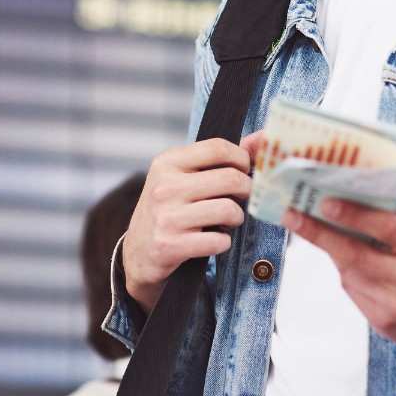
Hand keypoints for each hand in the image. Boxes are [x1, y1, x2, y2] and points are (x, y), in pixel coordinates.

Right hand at [121, 133, 259, 311]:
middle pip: (230, 178)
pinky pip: (218, 240)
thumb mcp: (178, 177)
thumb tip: (257, 143)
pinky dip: (224, 242)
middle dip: (246, 189)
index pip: (218, 148)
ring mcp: (167, 217)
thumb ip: (213, 160)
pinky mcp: (171, 246)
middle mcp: (165, 187)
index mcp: (167, 163)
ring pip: (228, 209)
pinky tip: (215, 239)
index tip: (245, 170)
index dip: (241, 159)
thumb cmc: (167, 209)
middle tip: (242, 197)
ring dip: (237, 217)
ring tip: (229, 220)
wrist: (138, 252)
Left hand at [283, 198, 395, 355]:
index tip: (325, 203)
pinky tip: (350, 266)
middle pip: (358, 256)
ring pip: (350, 276)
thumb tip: (350, 205)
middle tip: (294, 216)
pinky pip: (354, 294)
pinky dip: (348, 276)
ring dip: (333, 254)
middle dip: (321, 235)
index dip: (354, 216)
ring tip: (318, 233)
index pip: (388, 228)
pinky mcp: (385, 326)